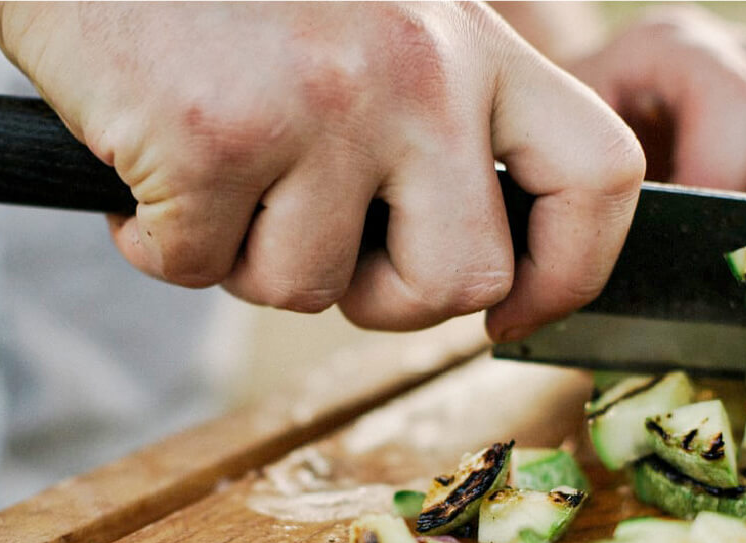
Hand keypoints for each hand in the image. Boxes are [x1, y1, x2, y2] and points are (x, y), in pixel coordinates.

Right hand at [0, 2, 643, 340]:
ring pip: (311, 289)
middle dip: (384, 300)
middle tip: (320, 248)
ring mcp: (320, 104)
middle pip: (463, 280)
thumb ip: (440, 112)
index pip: (599, 177)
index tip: (515, 311)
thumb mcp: (378, 17)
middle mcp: (418, 69)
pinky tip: (145, 160)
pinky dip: (155, 240)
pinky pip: (195, 267)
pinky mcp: (215, 136)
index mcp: (473, 40)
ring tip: (213, 168)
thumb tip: (470, 259)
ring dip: (246, 258)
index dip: (568, 272)